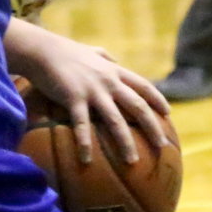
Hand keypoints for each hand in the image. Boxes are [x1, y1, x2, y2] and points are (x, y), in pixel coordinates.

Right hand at [7, 20, 170, 164]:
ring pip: (115, 120)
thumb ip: (106, 57)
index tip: (168, 114)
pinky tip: (86, 161)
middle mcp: (108, 81)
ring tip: (132, 162)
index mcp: (114, 71)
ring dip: (125, 142)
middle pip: (137, 106)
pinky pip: (83, 125)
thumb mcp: (92, 51)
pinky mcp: (74, 99)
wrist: (43, 50)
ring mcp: (92, 91)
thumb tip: (115, 61)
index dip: (157, 100)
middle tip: (162, 146)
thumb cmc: (66, 52)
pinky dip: (85, 143)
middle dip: (152, 127)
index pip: (143, 86)